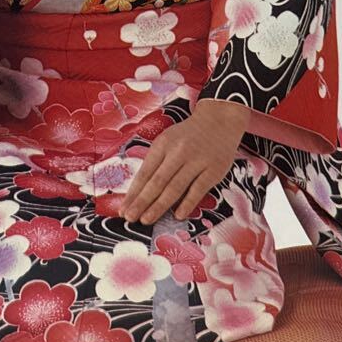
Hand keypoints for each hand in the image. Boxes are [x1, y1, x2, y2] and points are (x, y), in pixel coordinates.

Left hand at [119, 99, 250, 225]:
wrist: (219, 121)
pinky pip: (198, 189)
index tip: (123, 208)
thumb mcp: (168, 140)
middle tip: (129, 217)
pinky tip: (177, 215)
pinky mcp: (213, 170)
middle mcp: (178, 152)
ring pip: (175, 187)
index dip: (133, 192)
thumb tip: (139, 192)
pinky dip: (187, 204)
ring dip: (159, 206)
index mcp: (163, 144)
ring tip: (146, 220)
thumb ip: (156, 162)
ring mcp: (196, 161)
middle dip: (141, 202)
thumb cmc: (188, 136)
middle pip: (157, 181)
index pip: (145, 172)